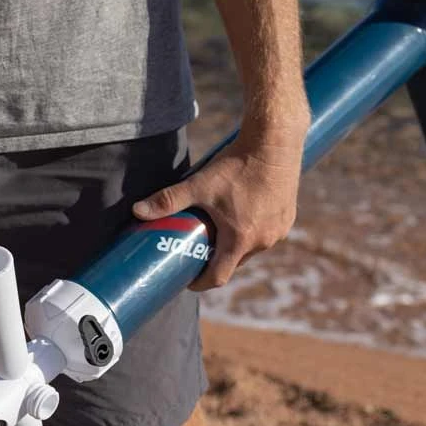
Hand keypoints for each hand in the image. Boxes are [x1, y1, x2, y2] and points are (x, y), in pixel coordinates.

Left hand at [132, 115, 307, 291]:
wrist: (275, 143)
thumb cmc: (236, 166)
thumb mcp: (199, 185)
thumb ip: (168, 200)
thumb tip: (137, 211)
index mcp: (240, 240)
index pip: (218, 277)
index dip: (200, 282)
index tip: (187, 279)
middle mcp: (262, 241)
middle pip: (234, 263)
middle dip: (216, 261)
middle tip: (197, 250)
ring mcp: (278, 231)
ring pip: (251, 249)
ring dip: (235, 246)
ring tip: (219, 233)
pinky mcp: (287, 219)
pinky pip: (266, 234)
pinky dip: (252, 233)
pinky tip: (242, 219)